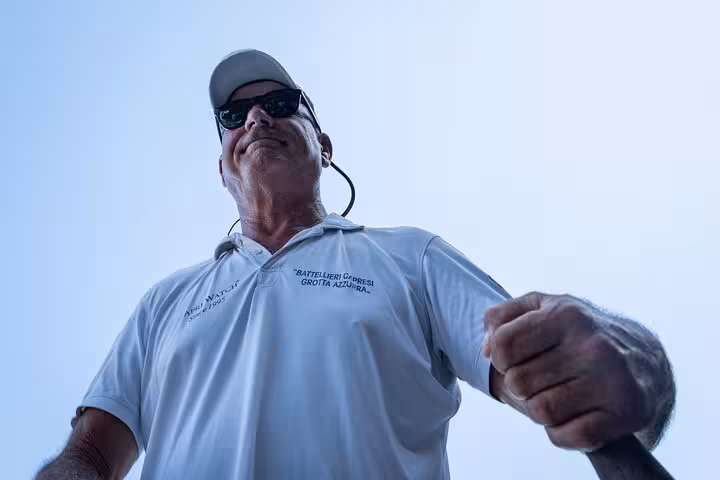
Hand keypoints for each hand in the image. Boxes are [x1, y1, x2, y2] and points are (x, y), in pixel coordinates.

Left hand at [483, 292, 653, 451]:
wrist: (645, 359)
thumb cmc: (579, 331)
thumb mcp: (543, 308)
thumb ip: (502, 317)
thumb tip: (485, 350)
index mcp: (567, 314)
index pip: (503, 346)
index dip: (500, 359)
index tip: (516, 359)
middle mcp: (593, 345)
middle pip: (518, 383)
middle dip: (520, 386)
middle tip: (540, 380)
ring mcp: (612, 380)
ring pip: (540, 412)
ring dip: (539, 410)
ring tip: (557, 395)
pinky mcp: (625, 413)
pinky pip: (566, 437)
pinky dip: (560, 433)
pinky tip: (573, 416)